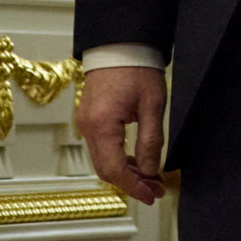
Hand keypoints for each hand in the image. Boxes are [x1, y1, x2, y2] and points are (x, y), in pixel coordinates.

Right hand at [77, 63, 168, 203]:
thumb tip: (149, 171)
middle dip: (131, 183)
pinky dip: (118, 158)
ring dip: (126, 172)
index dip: (133, 187)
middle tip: (155, 189)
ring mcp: (86, 123)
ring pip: (103, 160)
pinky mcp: (89, 118)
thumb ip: (150, 141)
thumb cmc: (136, 68)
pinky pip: (101, 147)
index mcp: (102, 125)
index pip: (114, 169)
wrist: (119, 44)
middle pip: (105, 169)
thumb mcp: (152, 106)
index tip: (151, 195)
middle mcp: (88, 127)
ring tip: (151, 177)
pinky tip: (137, 161)